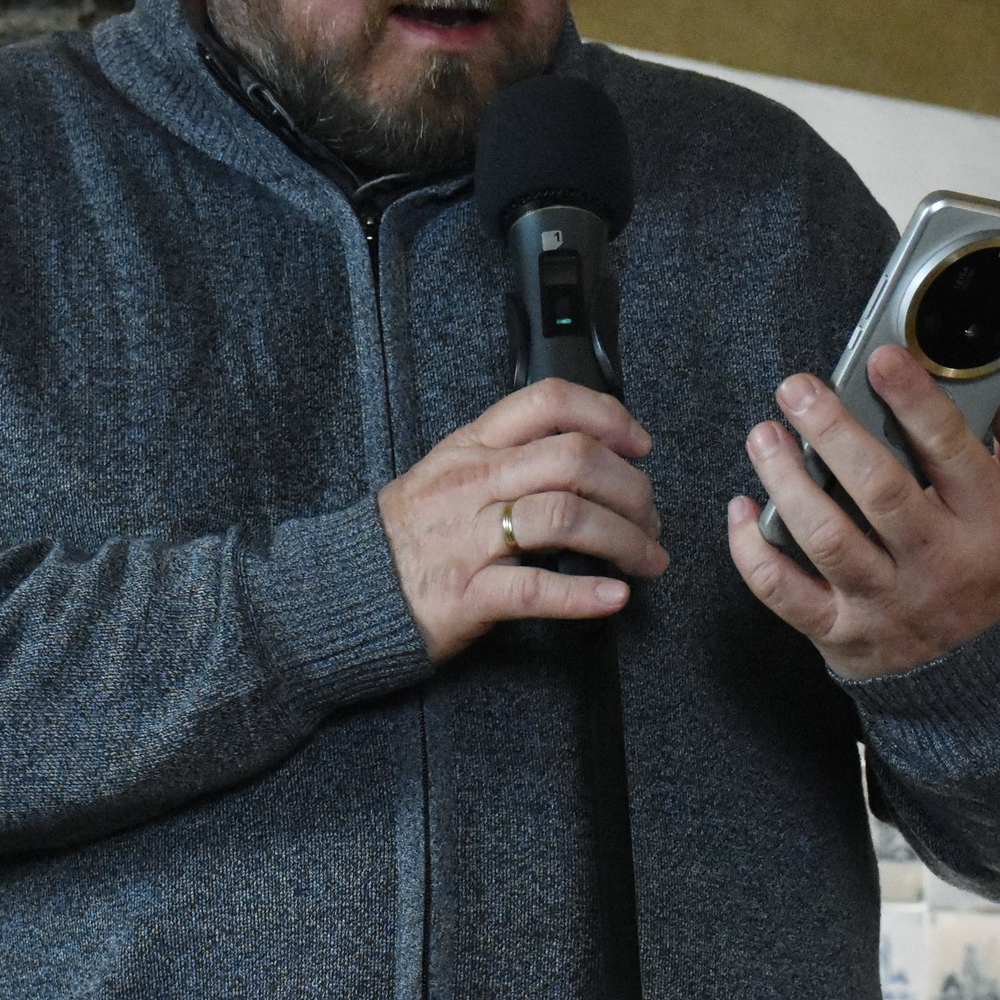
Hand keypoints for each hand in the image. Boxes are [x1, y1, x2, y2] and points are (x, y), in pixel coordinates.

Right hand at [378, 377, 669, 663]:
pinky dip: (584, 595)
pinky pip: (535, 589)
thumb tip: (585, 449)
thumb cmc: (409, 533)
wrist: (348, 590)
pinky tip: (615, 597)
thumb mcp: (449, 471)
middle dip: (631, 488)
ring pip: (565, 518)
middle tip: (651, 518)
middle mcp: (473, 483)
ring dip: (624, 539)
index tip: (639, 444)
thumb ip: (507, 453)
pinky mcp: (466, 595)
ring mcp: (469, 538)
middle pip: (573, 460)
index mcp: (472, 446)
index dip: (607, 415)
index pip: (548, 402)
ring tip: (647, 559)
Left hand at [726, 346, 999, 678]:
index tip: (879, 358)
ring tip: (764, 436)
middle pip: (879, 490)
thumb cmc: (992, 564)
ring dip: (786, 482)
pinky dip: (753, 550)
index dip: (914, 400)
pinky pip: (784, 593)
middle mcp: (938, 564)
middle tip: (798, 388)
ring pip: (828, 539)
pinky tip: (743, 508)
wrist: (981, 664)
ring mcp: (886, 602)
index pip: (951, 450)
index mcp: (989, 523)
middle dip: (832, 432)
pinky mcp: (840, 631)